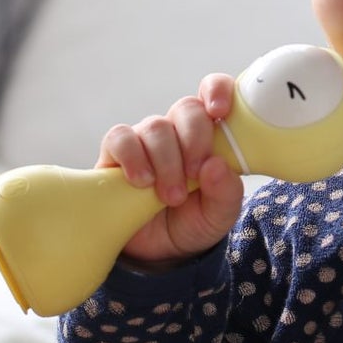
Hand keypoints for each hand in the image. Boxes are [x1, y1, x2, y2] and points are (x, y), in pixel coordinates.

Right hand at [97, 74, 244, 269]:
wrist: (158, 251)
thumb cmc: (194, 221)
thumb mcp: (220, 214)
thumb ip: (226, 192)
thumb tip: (216, 165)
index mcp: (209, 134)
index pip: (213, 91)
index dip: (217, 91)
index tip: (219, 112)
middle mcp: (178, 130)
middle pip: (186, 108)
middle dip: (193, 141)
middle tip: (193, 176)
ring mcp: (146, 140)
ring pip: (155, 126)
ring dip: (166, 161)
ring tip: (171, 196)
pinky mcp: (116, 154)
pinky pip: (120, 139)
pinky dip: (132, 158)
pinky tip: (141, 181)